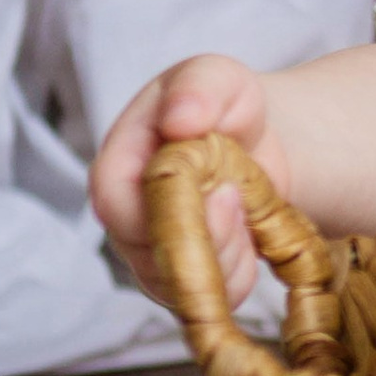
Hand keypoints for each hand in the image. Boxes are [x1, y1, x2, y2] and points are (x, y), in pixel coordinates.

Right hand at [91, 53, 287, 308]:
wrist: (261, 143)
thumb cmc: (227, 107)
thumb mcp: (219, 78)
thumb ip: (199, 88)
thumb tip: (180, 117)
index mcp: (119, 164)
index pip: (114, 201)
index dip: (163, 204)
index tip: (221, 188)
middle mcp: (127, 216)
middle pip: (145, 252)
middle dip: (204, 237)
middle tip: (242, 202)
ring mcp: (151, 253)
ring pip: (177, 283)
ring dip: (225, 258)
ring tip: (252, 214)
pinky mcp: (184, 278)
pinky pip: (205, 297)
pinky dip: (237, 276)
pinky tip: (255, 239)